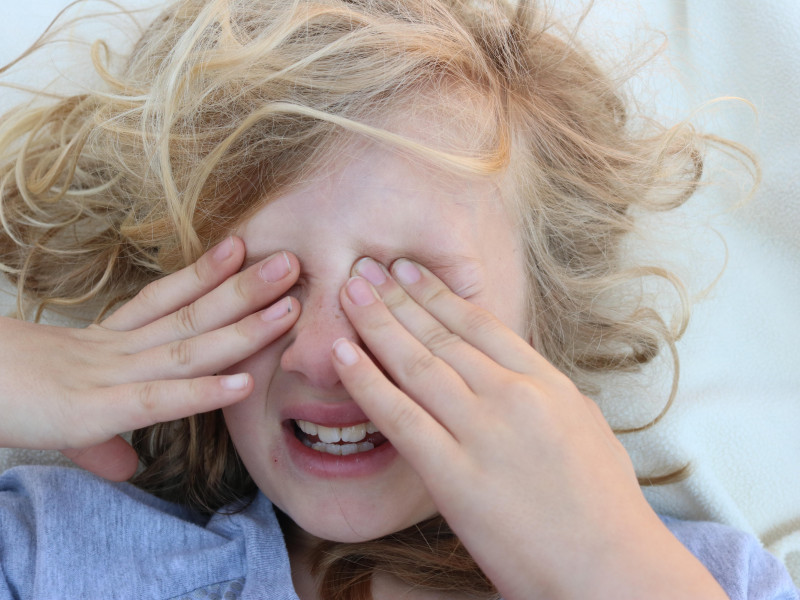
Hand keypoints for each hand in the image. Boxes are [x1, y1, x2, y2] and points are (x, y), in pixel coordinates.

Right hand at [0, 238, 299, 480]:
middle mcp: (118, 350)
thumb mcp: (65, 420)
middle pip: (191, 313)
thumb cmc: (4, 392)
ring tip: (289, 303)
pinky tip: (245, 381)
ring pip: (189, 347)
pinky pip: (160, 400)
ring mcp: (110, 376)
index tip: (243, 247)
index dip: (206, 274)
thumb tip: (129, 464)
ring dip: (243, 326)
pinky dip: (204, 392)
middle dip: (244, 289)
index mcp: (110, 344)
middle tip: (293, 261)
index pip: (165, 301)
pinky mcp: (95, 412)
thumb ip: (105, 438)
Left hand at [330, 257, 726, 599]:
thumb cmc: (607, 508)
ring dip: (376, 323)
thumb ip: (548, 393)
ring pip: (416, 364)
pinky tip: (342, 354)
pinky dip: (366, 382)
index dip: (436, 293)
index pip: (480, 324)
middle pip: (441, 335)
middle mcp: (512, 396)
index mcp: (546, 382)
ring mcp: (482, 433)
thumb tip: (519, 370)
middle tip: (363, 268)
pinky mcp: (454, 476)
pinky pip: (400, 417)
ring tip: (347, 293)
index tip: (408, 271)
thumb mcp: (587, 429)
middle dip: (396, 298)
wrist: (612, 571)